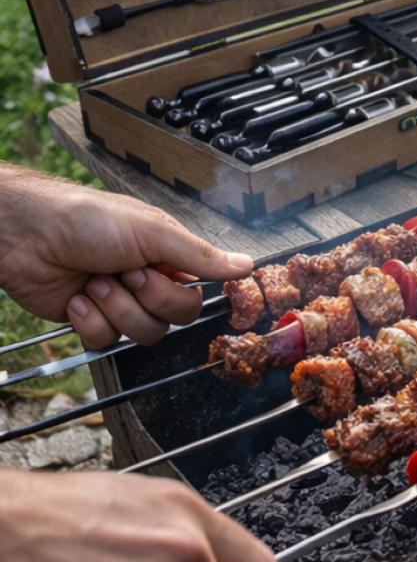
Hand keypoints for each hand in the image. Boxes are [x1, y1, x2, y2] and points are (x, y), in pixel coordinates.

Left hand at [0, 166, 253, 347]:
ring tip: (95, 282)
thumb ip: (200, 255)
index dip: (178, 293)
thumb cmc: (87, 219)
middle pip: (173, 319)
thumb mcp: (152, 232)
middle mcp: (148, 282)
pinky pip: (106, 342)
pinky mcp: (91, 322)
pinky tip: (78, 298)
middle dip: (147, 299)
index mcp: (169, 258)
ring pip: (142, 334)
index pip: (197, 295)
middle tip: (126, 273)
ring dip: (116, 308)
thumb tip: (246, 265)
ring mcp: (120, 303)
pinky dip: (90, 321)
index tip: (161, 274)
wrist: (26, 236)